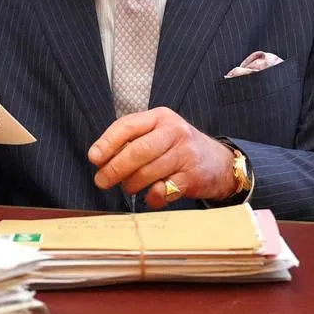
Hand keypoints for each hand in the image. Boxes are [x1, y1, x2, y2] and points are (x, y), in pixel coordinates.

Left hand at [88, 107, 235, 207]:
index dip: (106, 142)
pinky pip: (163, 190)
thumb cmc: (178, 148)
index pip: (127, 125)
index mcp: (160, 117)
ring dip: (131, 184)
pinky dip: (151, 196)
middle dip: (115, 168)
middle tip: (102, 180)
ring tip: (128, 187)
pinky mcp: (193, 177)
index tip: (93, 158)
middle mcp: (174, 132)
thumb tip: (100, 159)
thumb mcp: (159, 134)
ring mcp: (185, 155)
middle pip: (137, 150)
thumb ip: (133, 140)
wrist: (220, 163)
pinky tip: (150, 195)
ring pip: (148, 172)